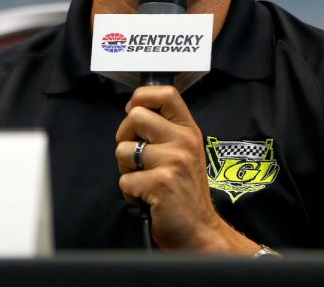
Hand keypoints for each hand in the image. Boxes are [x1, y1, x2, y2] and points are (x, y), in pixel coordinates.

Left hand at [115, 85, 258, 253]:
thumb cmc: (186, 193)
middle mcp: (184, 141)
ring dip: (126, 169)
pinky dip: (130, 193)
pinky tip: (146, 198)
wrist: (200, 231)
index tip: (134, 112)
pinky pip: (124, 180)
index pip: (165, 94)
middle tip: (137, 158)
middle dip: (125, 138)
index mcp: (189, 130)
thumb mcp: (185, 152)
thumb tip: (132, 108)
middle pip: (134, 116)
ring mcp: (173, 161)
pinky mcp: (160, 183)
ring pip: (123, 150)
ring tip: (145, 180)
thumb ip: (165, 129)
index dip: (142, 97)